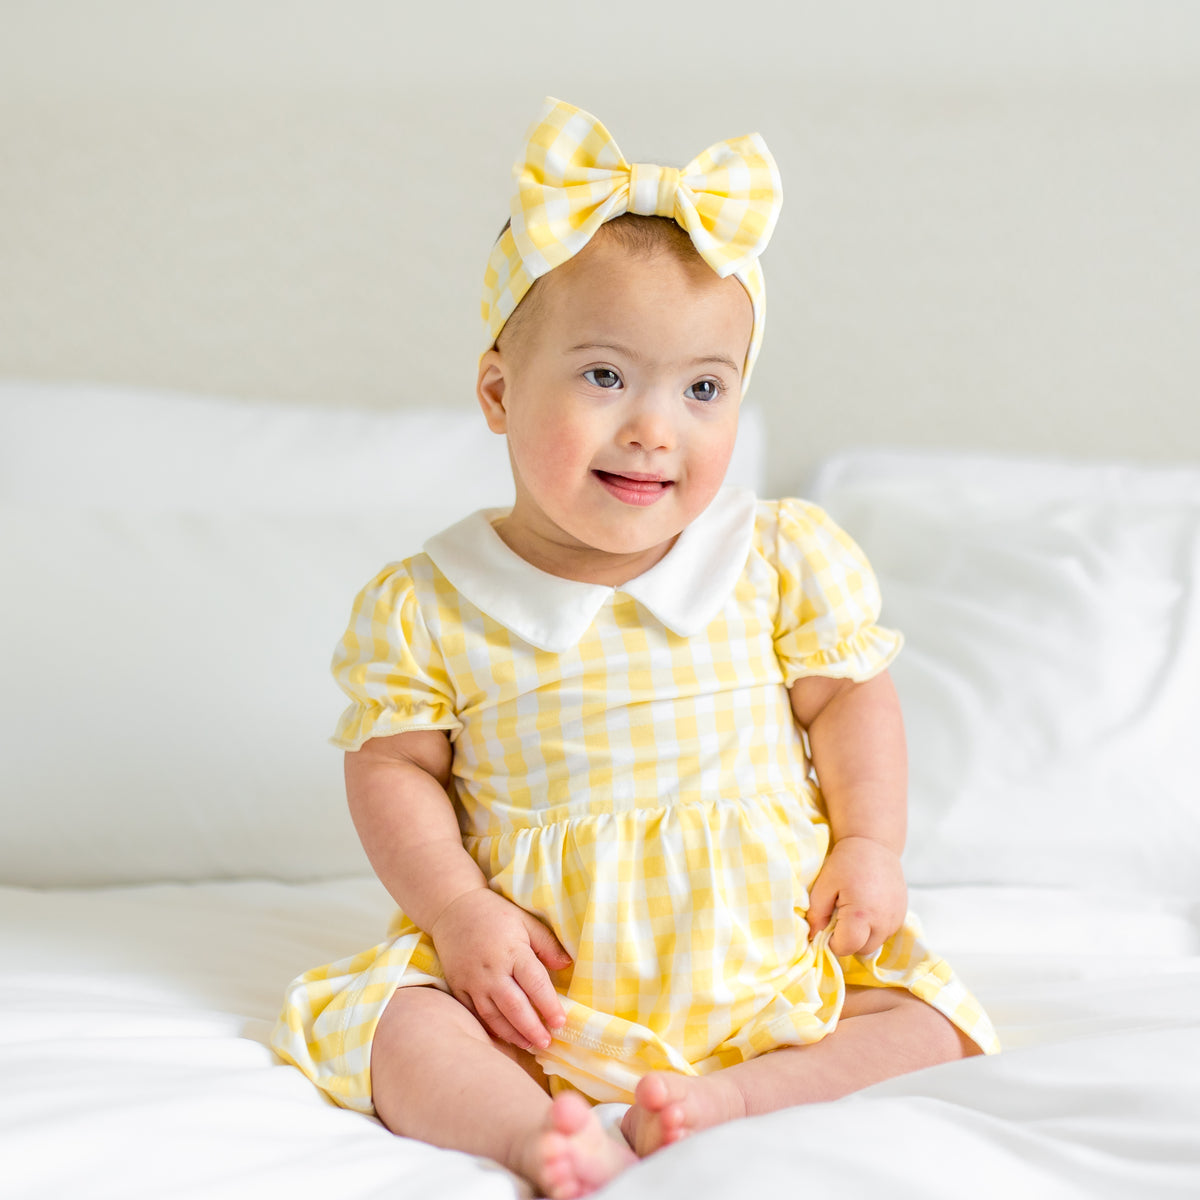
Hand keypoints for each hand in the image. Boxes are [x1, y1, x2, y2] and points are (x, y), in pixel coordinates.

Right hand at [429, 887, 572, 1051]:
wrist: (453, 908)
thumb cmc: (495, 914)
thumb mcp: (525, 920)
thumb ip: (547, 944)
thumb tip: (567, 965)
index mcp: (512, 951)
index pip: (535, 984)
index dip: (549, 1006)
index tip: (561, 1023)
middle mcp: (491, 970)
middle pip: (515, 1007)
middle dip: (533, 1028)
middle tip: (547, 1043)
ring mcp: (472, 982)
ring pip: (494, 1016)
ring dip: (513, 1034)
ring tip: (530, 1045)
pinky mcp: (459, 988)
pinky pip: (475, 1014)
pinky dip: (490, 1029)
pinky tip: (504, 1037)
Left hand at [806, 836, 907, 957]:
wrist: (874, 845)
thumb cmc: (846, 863)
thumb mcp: (824, 885)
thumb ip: (816, 914)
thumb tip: (814, 937)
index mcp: (861, 914)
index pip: (846, 948)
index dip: (832, 942)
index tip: (826, 927)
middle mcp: (883, 921)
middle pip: (862, 950)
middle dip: (848, 941)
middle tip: (839, 918)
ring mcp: (896, 919)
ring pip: (875, 944)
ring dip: (862, 936)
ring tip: (853, 912)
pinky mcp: (902, 916)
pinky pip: (885, 934)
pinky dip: (874, 928)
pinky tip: (866, 908)